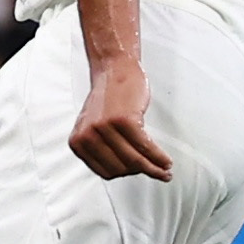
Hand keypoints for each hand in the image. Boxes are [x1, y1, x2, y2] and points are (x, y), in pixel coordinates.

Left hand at [70, 56, 172, 181]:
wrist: (114, 70)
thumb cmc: (108, 99)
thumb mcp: (94, 127)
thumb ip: (101, 148)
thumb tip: (124, 170)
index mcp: (78, 142)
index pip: (104, 172)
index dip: (124, 174)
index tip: (138, 174)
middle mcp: (87, 136)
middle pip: (121, 168)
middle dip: (142, 172)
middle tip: (158, 173)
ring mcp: (104, 128)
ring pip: (134, 160)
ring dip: (154, 169)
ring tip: (166, 171)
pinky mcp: (123, 120)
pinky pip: (145, 147)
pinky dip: (158, 157)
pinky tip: (166, 160)